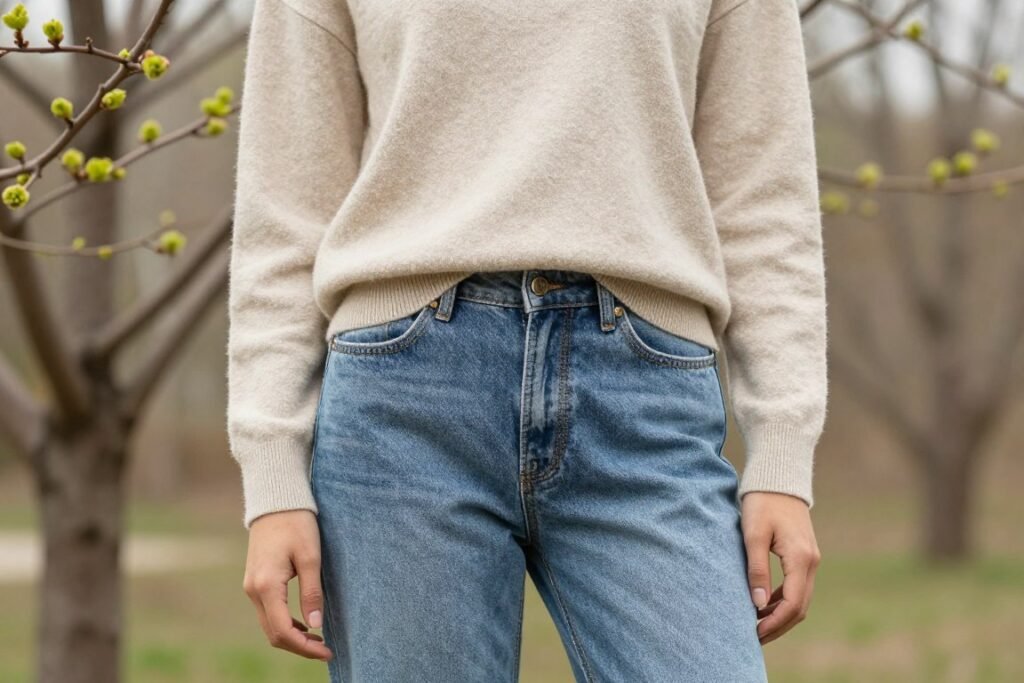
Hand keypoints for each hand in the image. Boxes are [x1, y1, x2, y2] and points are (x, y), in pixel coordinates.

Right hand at [242, 509, 332, 660]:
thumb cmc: (296, 524)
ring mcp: (251, 587)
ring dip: (292, 637)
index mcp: (267, 586)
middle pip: (274, 634)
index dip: (305, 647)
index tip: (327, 650)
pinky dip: (284, 624)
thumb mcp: (311, 557)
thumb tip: (315, 625)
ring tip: (318, 640)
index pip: (283, 631)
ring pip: (269, 625)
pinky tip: (304, 624)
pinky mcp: (255, 582)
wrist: (276, 502)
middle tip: (326, 649)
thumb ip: (312, 592)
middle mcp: (254, 590)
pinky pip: (268, 612)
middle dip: (299, 647)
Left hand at [741, 492, 821, 644]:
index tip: (754, 633)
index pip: (792, 604)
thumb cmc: (762, 503)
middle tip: (754, 637)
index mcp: (801, 559)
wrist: (778, 479)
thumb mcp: (753, 535)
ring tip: (757, 625)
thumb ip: (757, 569)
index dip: (774, 623)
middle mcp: (812, 562)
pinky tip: (765, 605)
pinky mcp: (805, 556)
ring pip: (801, 599)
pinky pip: (798, 587)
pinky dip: (784, 601)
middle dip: (778, 625)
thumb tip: (758, 604)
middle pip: (800, 607)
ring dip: (781, 615)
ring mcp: (811, 559)